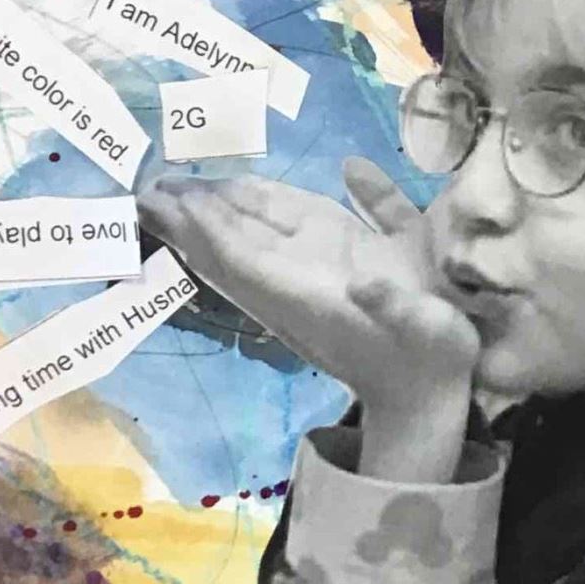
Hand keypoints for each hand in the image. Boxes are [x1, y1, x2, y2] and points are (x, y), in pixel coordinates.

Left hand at [137, 159, 480, 414]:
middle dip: (192, 219)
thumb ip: (396, 303)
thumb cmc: (433, 357)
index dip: (212, 228)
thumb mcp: (429, 330)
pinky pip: (273, 247)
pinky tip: (236, 198)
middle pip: (232, 249)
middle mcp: (297, 287)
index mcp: (314, 296)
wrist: (426, 398)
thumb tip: (365, 281)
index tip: (176, 199)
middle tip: (151, 185)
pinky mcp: (317, 280)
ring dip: (213, 217)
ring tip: (177, 187)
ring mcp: (305, 281)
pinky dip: (250, 221)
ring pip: (248, 244)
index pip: (248, 258)